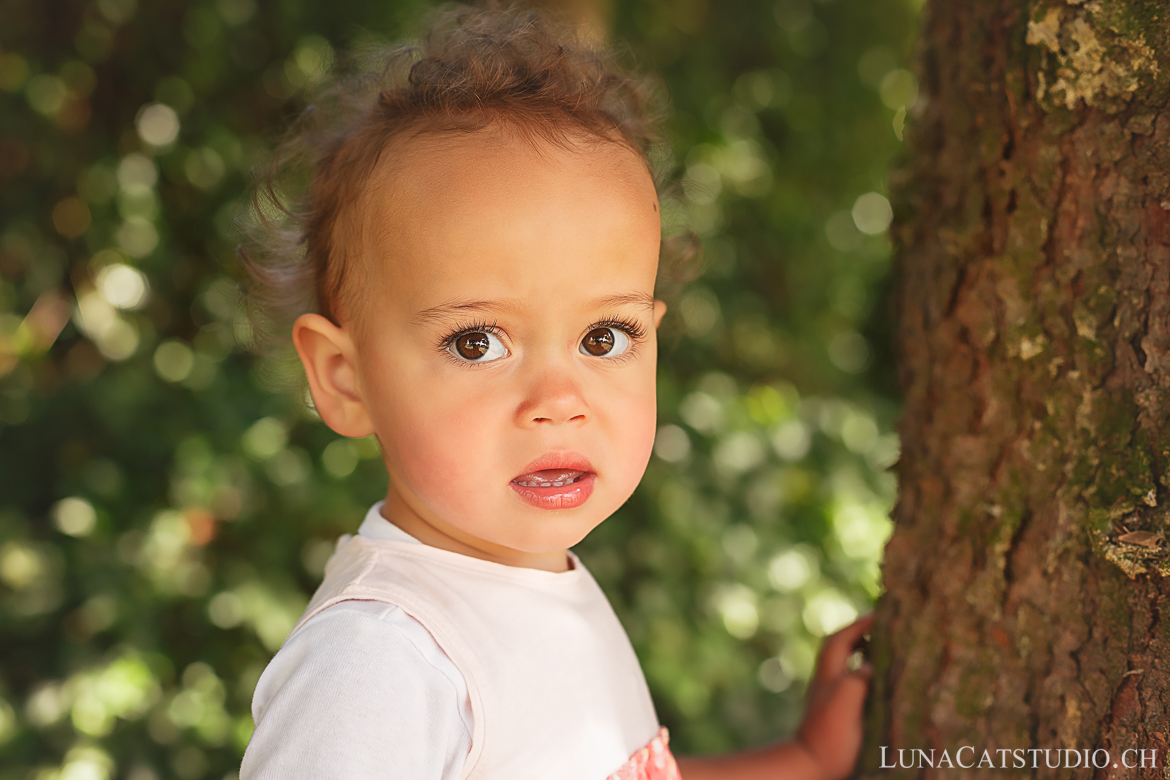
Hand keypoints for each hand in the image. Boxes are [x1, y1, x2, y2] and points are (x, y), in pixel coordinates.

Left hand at [795, 614, 872, 779]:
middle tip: (881, 628)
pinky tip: (877, 681)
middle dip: (858, 633)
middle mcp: (826, 682)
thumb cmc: (830, 735)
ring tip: (883, 648)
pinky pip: (849, 682)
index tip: (879, 615)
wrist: (812, 766)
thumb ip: (857, 679)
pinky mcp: (836, 713)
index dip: (859, 625)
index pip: (840, 638)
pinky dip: (862, 674)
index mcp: (829, 675)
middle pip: (838, 648)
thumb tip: (870, 664)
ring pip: (844, 665)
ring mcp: (830, 697)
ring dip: (860, 652)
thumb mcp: (846, 702)